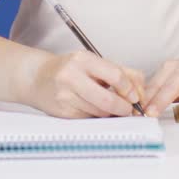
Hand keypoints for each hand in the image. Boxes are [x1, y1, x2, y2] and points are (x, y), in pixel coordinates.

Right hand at [21, 51, 146, 118]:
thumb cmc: (69, 69)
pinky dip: (97, 116)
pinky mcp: (62, 113)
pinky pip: (89, 119)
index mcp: (82, 59)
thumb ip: (121, 71)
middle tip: (129, 109)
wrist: (37, 78)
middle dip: (124, 108)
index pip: (116, 76)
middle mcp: (71, 76)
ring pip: (100, 113)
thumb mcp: (93, 62)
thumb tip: (141, 89)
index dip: (130, 89)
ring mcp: (65, 96)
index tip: (135, 96)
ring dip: (111, 113)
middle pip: (108, 100)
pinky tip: (94, 109)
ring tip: (110, 106)